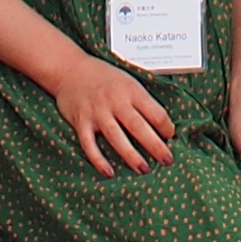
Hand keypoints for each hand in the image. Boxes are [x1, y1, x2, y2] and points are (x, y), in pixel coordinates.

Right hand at [41, 53, 176, 174]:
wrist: (69, 68)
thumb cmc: (103, 76)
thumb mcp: (127, 81)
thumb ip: (141, 100)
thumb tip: (162, 124)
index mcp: (131, 90)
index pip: (155, 111)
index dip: (166, 127)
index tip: (171, 138)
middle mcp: (115, 101)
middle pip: (138, 126)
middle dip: (155, 146)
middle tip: (168, 160)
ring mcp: (97, 112)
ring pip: (116, 137)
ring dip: (131, 155)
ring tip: (144, 170)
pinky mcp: (81, 122)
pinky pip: (89, 144)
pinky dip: (98, 160)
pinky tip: (109, 173)